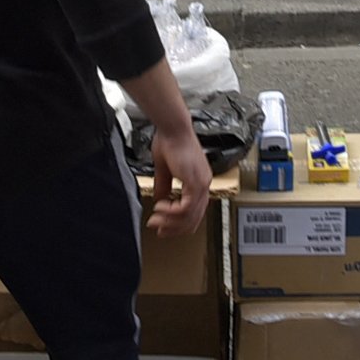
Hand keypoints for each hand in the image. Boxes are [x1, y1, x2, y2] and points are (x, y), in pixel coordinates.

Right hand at [144, 123, 211, 237]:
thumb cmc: (169, 141)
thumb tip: (160, 199)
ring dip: (170, 221)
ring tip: (156, 219)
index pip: (194, 211)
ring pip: (190, 216)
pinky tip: (160, 207)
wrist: (172, 128)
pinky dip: (172, 212)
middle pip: (194, 218)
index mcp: (199, 180)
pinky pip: (186, 207)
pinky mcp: (195, 182)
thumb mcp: (165, 169)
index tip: (163, 227)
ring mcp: (201, 183)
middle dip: (174, 228)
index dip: (179, 223)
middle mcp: (204, 183)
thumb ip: (164, 186)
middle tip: (158, 230)